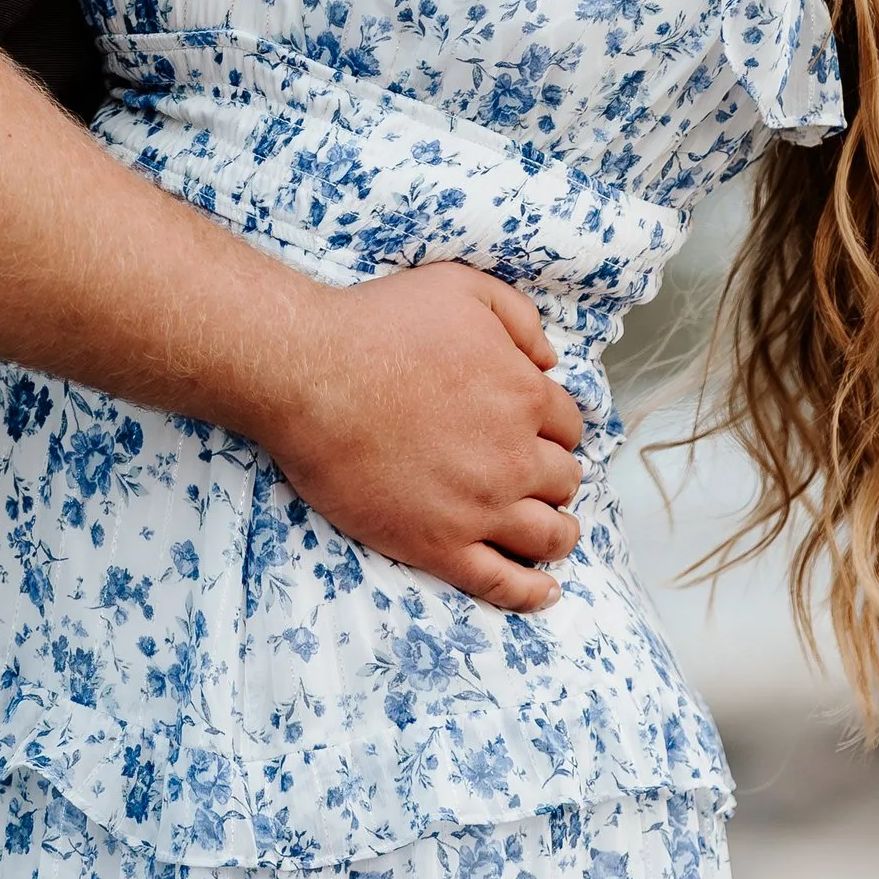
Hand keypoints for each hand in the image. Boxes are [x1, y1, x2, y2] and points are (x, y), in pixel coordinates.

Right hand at [257, 265, 585, 611]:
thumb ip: (518, 316)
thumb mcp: (460, 286)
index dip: (552, 426)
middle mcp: (514, 458)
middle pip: (563, 480)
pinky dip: (531, 593)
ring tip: (546, 530)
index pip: (567, 425)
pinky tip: (543, 592)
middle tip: (527, 473)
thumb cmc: (379, 325)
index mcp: (524, 396)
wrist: (311, 375)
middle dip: (552, 475)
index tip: (533, 430)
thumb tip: (549, 358)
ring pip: (548, 536)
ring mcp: (479, 508)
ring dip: (556, 532)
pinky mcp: (438, 545)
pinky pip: (502, 584)